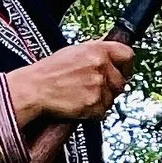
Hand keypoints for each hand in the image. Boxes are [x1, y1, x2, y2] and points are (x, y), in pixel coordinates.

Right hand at [9, 37, 134, 125]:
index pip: (127, 55)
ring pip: (112, 99)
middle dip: (111, 88)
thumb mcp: (73, 52)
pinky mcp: (94, 104)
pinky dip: (93, 113)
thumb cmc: (48, 72)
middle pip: (121, 82)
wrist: (34, 89)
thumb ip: (95, 53)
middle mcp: (100, 66)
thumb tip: (110, 56)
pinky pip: (102, 112)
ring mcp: (98, 86)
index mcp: (97, 50)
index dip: (126, 66)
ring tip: (81, 97)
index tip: (123, 72)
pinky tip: (78, 105)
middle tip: (96, 90)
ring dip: (101, 101)